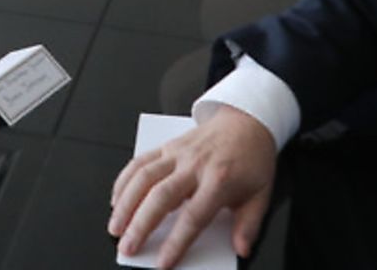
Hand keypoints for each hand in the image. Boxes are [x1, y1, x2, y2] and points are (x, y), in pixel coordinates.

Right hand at [108, 104, 276, 265]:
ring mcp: (178, 153)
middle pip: (161, 197)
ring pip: (144, 177)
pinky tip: (116, 199)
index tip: (163, 262)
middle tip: (127, 247)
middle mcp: (195, 165)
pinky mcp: (168, 145)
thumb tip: (241, 249)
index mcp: (220, 179)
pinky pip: (140, 161)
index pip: (194, 216)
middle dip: (140, 225)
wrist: (247, 120)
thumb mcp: (261, 194)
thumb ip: (249, 225)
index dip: (177, 242)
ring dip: (125, 203)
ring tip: (115, 227)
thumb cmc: (252, 158)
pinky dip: (124, 180)